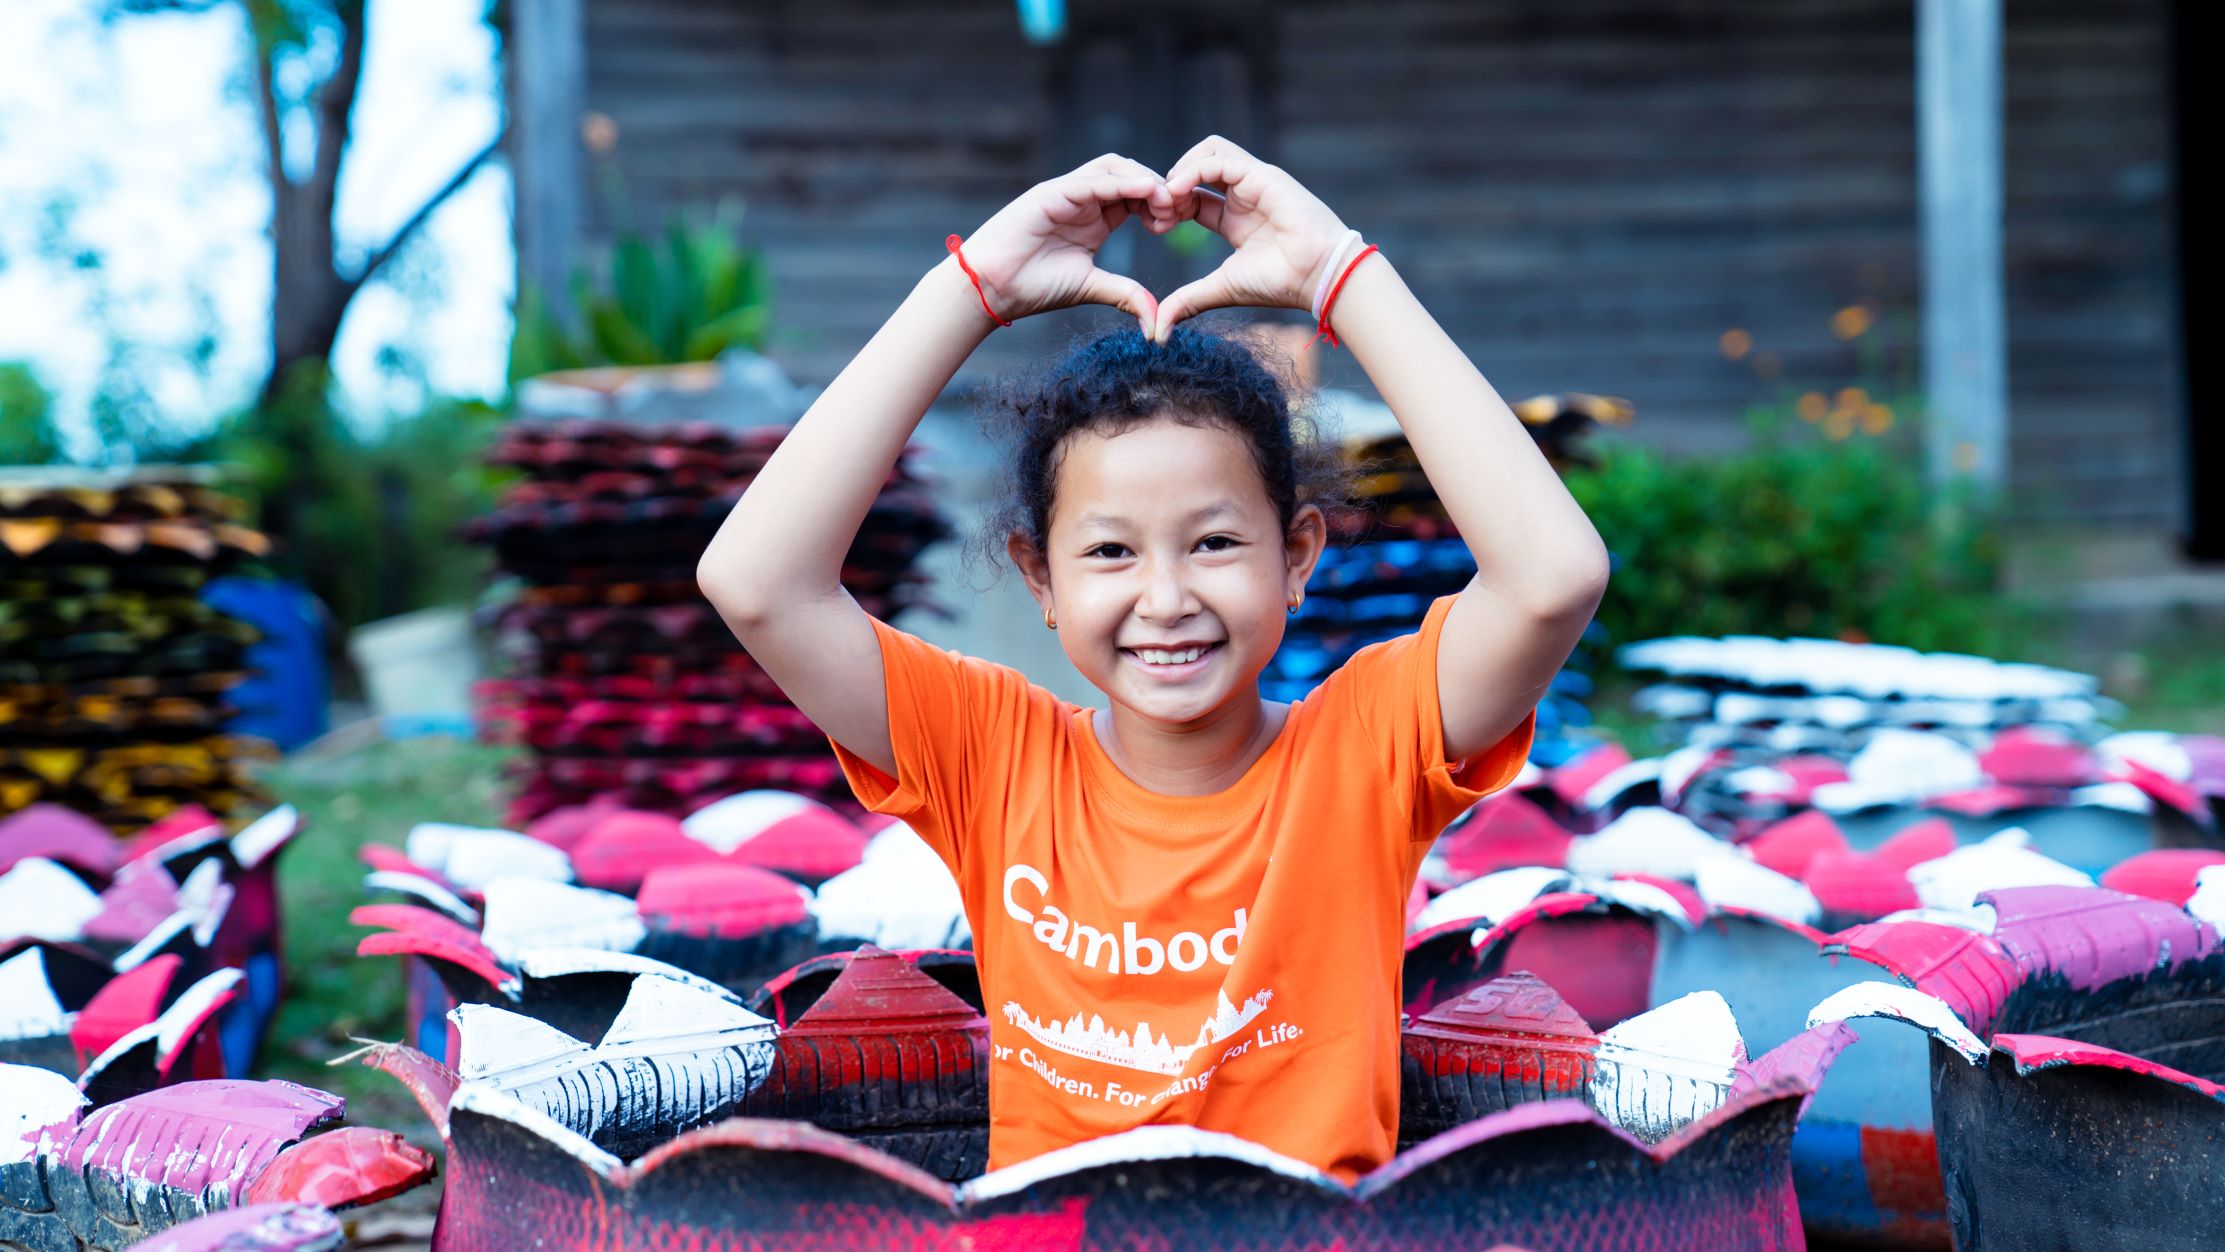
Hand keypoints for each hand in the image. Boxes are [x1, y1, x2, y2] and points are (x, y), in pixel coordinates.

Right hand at [952, 154, 1177, 334]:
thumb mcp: (1090, 287)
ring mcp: (1066, 192)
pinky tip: (1144, 192)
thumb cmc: (1033, 287)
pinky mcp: (1051, 193)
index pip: (1136, 196)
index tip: (1175, 224)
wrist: (991, 289)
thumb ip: (1123, 293)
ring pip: (1113, 167)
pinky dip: (1120, 182)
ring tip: (1165, 200)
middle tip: (1176, 210)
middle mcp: (1083, 199)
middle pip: (1130, 174)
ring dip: (1143, 179)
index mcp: (1095, 218)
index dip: (1160, 204)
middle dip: (1158, 188)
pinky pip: (1092, 180)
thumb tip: (1155, 319)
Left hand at [1151, 136, 1349, 341]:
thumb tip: (1158, 328)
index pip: (1192, 196)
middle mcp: (1244, 195)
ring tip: (1167, 199)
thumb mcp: (1221, 289)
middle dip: (1169, 185)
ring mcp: (1253, 181)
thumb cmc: (1279, 283)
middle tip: (1157, 212)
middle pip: (1196, 168)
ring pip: (1208, 151)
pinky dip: (1192, 170)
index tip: (1155, 227)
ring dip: (1179, 170)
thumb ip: (1188, 301)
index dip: (1169, 206)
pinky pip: (1218, 158)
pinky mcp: (1261, 174)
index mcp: (1234, 219)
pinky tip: (1178, 193)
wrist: (1318, 277)